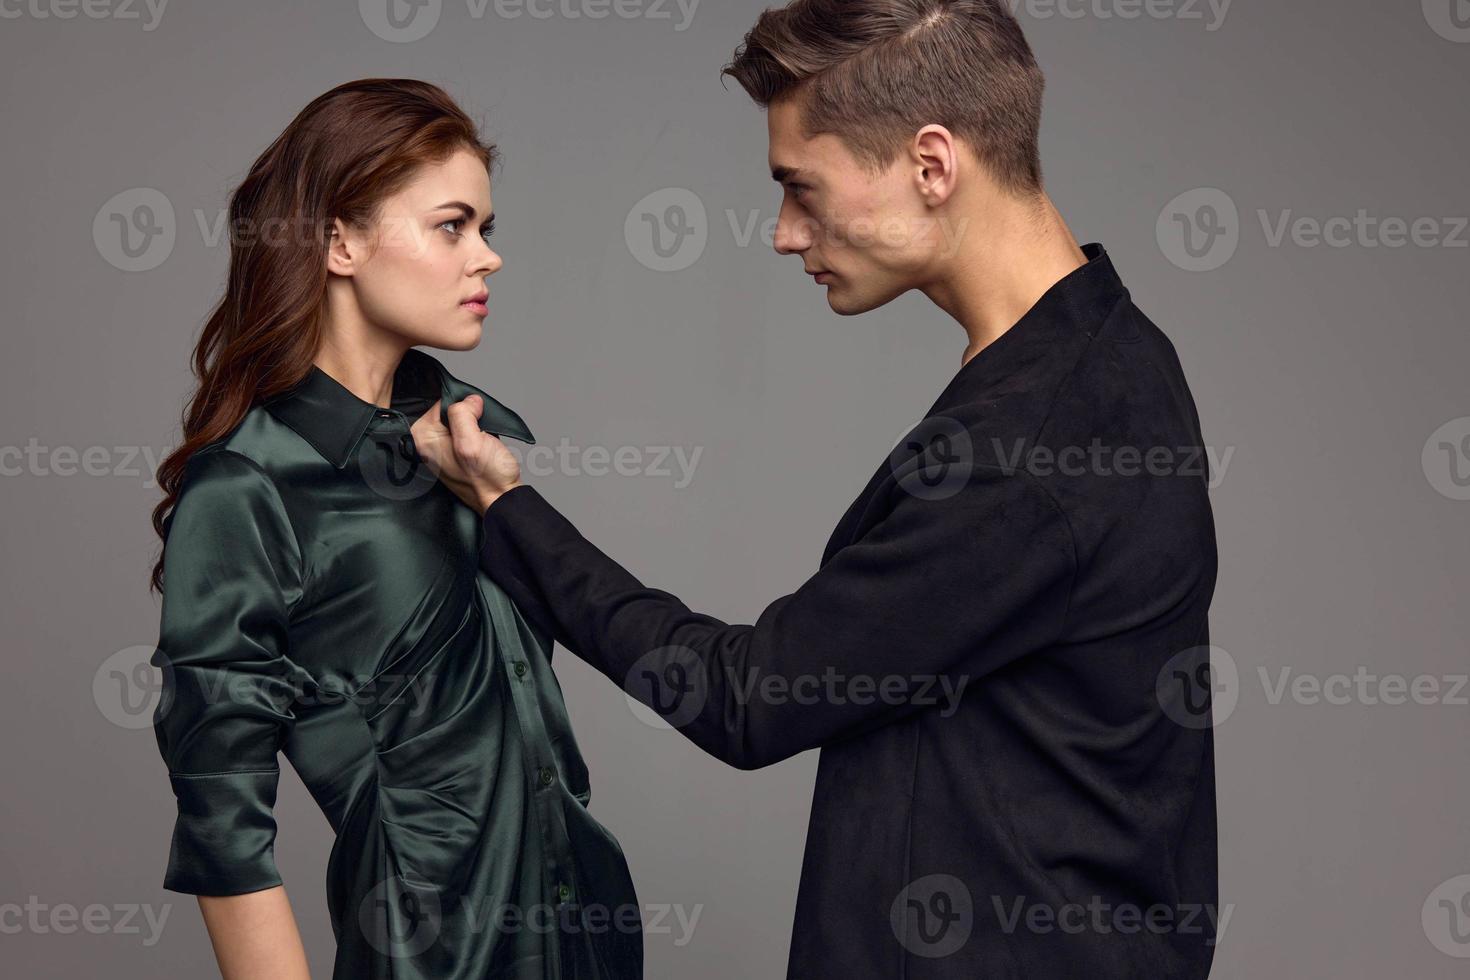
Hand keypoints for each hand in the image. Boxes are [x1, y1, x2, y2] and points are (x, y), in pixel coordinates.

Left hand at [412, 395, 522, 514]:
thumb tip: (469, 400)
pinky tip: (483, 444)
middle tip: (480, 433)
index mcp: (424, 439)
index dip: (462, 407)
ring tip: (483, 440)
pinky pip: (465, 432)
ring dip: (474, 425)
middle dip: (468, 416)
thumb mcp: (473, 441)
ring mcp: (441, 450)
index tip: (474, 421)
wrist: (501, 498)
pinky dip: (477, 433)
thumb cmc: (487, 478)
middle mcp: (428, 444)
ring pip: (459, 421)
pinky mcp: (454, 454)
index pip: (440, 403)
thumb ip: (463, 415)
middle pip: (448, 411)